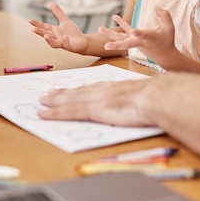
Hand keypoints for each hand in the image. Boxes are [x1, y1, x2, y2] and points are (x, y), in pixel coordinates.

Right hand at [28, 2, 88, 52]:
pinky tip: (64, 37)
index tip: (30, 20)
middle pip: (46, 35)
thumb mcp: (64, 20)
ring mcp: (62, 43)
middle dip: (40, 32)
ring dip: (49, 40)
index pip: (44, 27)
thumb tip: (52, 3)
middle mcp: (56, 37)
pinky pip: (66, 45)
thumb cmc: (72, 32)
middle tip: (33, 29)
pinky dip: (65, 41)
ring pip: (54, 43)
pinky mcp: (69, 47)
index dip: (37, 24)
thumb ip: (58, 13)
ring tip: (46, 36)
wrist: (82, 41)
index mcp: (54, 31)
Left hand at [38, 79, 153, 125]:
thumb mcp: (144, 96)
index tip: (70, 89)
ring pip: (69, 100)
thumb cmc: (157, 97)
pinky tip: (43, 114)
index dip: (79, 90)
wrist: (157, 96)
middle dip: (61, 93)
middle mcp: (102, 90)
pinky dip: (54, 113)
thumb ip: (136, 100)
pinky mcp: (94, 109)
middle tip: (47, 94)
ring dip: (54, 101)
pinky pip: (69, 112)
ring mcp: (97, 99)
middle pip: (77, 92)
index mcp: (115, 87)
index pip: (92, 88)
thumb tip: (141, 105)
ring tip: (42, 101)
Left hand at [99, 6, 177, 64]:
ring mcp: (135, 42)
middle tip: (106, 47)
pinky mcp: (133, 40)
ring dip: (110, 34)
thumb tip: (156, 7)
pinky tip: (115, 16)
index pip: (143, 35)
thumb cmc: (167, 41)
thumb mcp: (170, 28)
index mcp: (151, 38)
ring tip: (99, 28)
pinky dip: (120, 24)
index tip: (133, 31)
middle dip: (116, 45)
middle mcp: (140, 41)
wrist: (164, 55)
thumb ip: (164, 16)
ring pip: (121, 38)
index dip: (138, 33)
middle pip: (127, 43)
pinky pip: (124, 33)